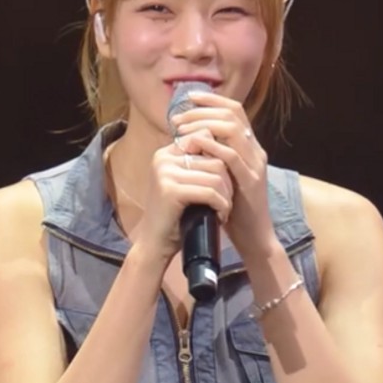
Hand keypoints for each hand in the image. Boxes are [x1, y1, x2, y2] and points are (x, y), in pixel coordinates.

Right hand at [135, 129, 234, 261]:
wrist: (155, 245)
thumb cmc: (175, 215)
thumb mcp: (186, 183)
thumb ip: (199, 164)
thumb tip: (226, 145)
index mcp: (166, 153)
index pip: (205, 138)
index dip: (222, 159)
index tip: (224, 183)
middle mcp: (163, 158)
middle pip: (215, 158)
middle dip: (228, 182)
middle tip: (227, 201)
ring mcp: (165, 173)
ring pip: (216, 175)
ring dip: (227, 195)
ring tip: (224, 209)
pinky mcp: (170, 191)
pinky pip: (210, 192)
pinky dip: (222, 205)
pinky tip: (220, 216)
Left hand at [169, 92, 276, 255]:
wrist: (254, 238)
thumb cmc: (233, 208)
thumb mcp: (222, 176)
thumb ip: (213, 157)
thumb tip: (189, 138)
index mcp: (250, 147)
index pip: (234, 110)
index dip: (211, 100)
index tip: (187, 98)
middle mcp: (256, 151)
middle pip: (232, 114)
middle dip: (202, 110)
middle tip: (178, 117)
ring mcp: (255, 165)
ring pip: (233, 129)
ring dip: (203, 125)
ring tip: (181, 130)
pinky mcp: (250, 181)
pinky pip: (231, 156)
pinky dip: (210, 147)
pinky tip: (193, 147)